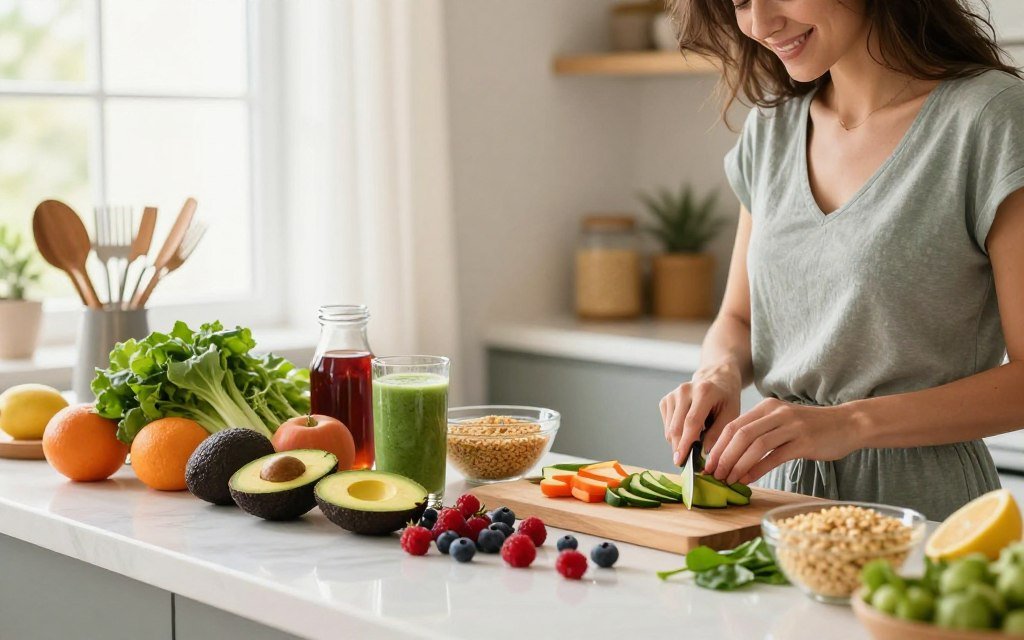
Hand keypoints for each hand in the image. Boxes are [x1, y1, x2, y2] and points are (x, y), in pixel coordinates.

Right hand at [660, 364, 740, 466]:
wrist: (716, 378)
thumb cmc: (726, 399)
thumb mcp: (731, 415)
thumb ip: (718, 434)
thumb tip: (703, 454)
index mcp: (704, 391)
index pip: (691, 422)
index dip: (685, 444)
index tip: (681, 461)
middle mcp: (684, 390)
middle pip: (676, 427)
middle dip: (679, 448)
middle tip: (687, 463)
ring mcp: (673, 394)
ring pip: (669, 428)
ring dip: (679, 442)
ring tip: (695, 442)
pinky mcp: (666, 399)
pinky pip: (667, 425)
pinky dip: (676, 434)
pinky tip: (688, 430)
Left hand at [703, 398, 859, 484]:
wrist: (848, 424)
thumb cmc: (812, 427)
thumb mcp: (782, 422)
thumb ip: (760, 431)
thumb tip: (732, 454)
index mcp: (767, 407)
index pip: (733, 426)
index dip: (717, 446)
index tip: (708, 464)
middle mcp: (777, 414)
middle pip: (740, 435)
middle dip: (723, 456)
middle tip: (714, 474)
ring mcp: (791, 427)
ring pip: (755, 445)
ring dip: (738, 464)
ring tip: (729, 479)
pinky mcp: (804, 442)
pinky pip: (774, 456)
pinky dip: (757, 469)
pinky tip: (748, 480)